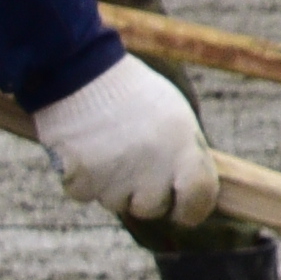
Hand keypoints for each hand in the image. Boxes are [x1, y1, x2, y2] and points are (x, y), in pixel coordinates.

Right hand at [33, 57, 219, 225]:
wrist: (81, 71)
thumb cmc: (133, 92)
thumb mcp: (175, 116)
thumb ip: (184, 154)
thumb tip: (189, 189)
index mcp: (183, 150)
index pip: (199, 200)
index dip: (191, 208)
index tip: (183, 208)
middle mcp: (153, 170)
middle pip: (152, 207)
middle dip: (143, 192)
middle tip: (133, 159)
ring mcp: (116, 179)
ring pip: (116, 203)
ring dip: (112, 184)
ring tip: (107, 146)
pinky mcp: (82, 181)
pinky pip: (85, 194)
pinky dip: (83, 178)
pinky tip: (85, 149)